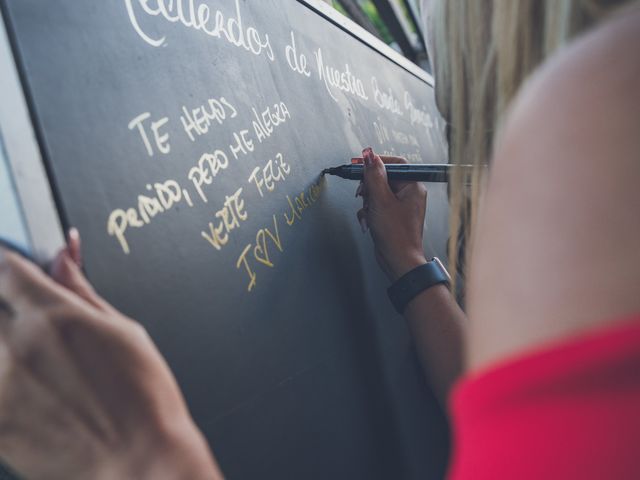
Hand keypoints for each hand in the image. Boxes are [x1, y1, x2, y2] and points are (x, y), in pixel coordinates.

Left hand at [0, 230, 221, 479]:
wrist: (138, 461)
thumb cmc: (144, 398)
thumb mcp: (125, 331)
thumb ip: (82, 292)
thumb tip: (64, 257)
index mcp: (55, 316)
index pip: (7, 268)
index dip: (11, 265)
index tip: (15, 272)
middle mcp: (18, 346)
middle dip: (7, 304)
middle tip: (33, 323)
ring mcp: (0, 386)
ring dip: (7, 343)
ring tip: (41, 362)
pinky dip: (6, 378)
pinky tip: (35, 388)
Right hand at [357, 148, 427, 281]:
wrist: (398, 261)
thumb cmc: (396, 235)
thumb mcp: (381, 201)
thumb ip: (373, 177)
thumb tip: (369, 157)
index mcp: (413, 187)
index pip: (395, 163)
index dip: (377, 162)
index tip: (362, 164)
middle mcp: (408, 194)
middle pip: (383, 178)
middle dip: (369, 187)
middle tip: (364, 194)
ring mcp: (399, 206)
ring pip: (376, 193)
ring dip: (367, 202)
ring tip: (369, 213)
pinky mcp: (390, 216)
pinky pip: (375, 206)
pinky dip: (368, 213)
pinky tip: (369, 222)